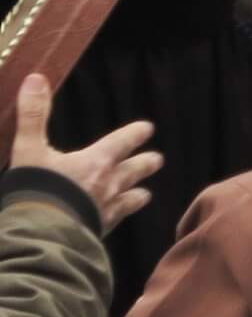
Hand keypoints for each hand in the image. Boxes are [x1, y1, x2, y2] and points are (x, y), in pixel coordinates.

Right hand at [9, 75, 160, 232]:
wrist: (39, 237)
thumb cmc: (36, 190)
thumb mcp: (29, 149)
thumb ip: (33, 115)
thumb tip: (36, 79)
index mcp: (96, 161)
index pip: (124, 141)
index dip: (136, 134)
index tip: (148, 128)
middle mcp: (108, 184)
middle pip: (135, 171)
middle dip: (146, 164)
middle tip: (158, 159)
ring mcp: (106, 211)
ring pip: (131, 200)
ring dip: (138, 195)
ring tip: (144, 195)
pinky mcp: (97, 234)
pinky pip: (115, 223)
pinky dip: (118, 219)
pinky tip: (115, 221)